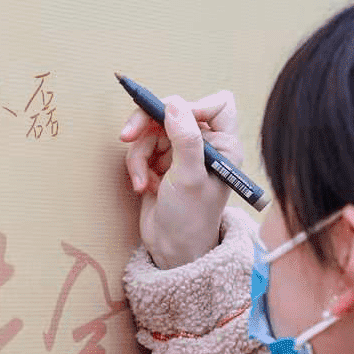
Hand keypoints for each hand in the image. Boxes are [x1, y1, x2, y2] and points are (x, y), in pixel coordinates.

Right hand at [120, 91, 244, 269]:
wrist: (172, 250)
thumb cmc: (192, 219)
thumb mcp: (189, 178)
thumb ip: (185, 139)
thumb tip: (174, 104)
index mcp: (224, 145)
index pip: (218, 104)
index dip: (193, 106)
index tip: (172, 120)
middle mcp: (205, 144)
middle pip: (174, 111)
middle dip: (149, 126)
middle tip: (128, 136)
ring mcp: (181, 152)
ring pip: (152, 130)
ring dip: (139, 154)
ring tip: (141, 180)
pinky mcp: (161, 161)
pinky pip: (142, 147)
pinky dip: (137, 165)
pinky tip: (142, 186)